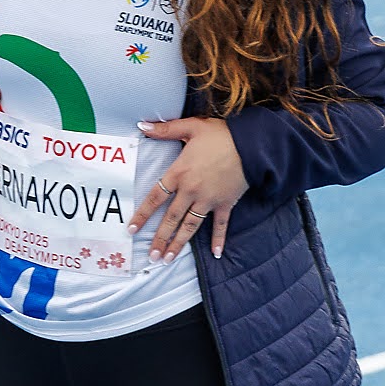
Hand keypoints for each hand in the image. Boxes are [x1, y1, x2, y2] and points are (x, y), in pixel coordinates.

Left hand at [129, 116, 247, 261]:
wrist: (252, 143)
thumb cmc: (220, 134)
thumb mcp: (191, 127)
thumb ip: (165, 129)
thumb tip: (141, 125)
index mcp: (179, 173)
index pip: (155, 197)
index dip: (143, 214)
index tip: (132, 229)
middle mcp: (191, 190)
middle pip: (171, 218)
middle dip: (160, 239)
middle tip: (151, 256)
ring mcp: (209, 199)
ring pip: (190, 226)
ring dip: (179, 244)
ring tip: (168, 259)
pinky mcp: (226, 203)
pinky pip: (220, 224)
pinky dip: (218, 239)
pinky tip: (216, 254)